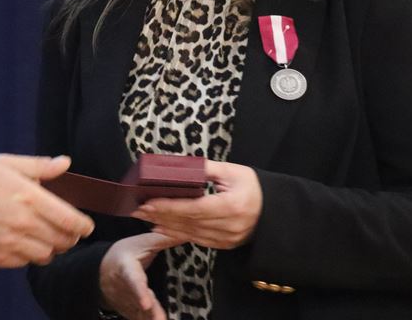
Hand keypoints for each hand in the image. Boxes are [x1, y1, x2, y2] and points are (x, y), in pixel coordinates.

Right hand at [0, 154, 94, 267]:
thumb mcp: (5, 163)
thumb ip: (39, 166)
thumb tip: (65, 163)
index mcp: (29, 197)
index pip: (70, 219)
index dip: (83, 225)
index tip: (85, 226)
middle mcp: (23, 223)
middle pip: (63, 241)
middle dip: (70, 237)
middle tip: (67, 231)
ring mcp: (10, 244)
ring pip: (47, 255)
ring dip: (51, 248)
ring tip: (47, 238)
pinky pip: (25, 263)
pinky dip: (31, 256)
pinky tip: (25, 244)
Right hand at [98, 232, 184, 319]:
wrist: (103, 271)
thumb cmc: (123, 254)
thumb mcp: (140, 242)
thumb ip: (162, 239)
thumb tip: (187, 232)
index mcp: (126, 269)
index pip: (133, 281)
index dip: (140, 292)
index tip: (146, 304)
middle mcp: (126, 290)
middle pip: (139, 304)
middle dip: (150, 313)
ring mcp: (128, 304)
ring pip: (141, 316)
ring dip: (151, 318)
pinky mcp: (132, 313)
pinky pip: (141, 319)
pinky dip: (150, 319)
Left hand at [131, 161, 261, 249]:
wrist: (275, 213)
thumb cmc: (254, 188)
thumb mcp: (234, 171)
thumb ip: (207, 169)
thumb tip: (181, 166)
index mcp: (230, 206)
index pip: (193, 208)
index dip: (168, 206)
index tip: (147, 202)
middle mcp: (228, 227)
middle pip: (187, 222)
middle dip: (159, 215)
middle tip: (136, 209)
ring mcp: (226, 239)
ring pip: (189, 233)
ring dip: (164, 226)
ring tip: (144, 218)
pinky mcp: (223, 245)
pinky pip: (196, 240)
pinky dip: (177, 234)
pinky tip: (161, 228)